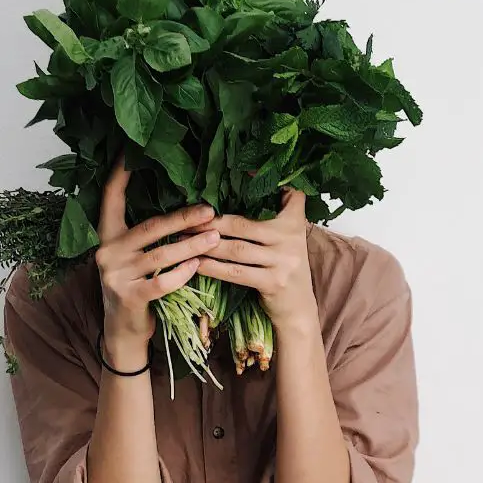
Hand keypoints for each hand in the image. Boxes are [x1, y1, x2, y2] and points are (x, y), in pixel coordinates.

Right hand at [97, 159, 218, 363]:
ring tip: (215, 237)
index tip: (131, 151)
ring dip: (192, 246)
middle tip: (211, 210)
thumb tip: (185, 207)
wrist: (123, 331)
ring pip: (161, 255)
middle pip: (150, 227)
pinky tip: (199, 266)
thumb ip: (148, 235)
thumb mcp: (134, 257)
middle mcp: (107, 252)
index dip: (120, 174)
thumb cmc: (137, 286)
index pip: (110, 198)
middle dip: (183, 218)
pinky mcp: (129, 297)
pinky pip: (162, 282)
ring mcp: (115, 275)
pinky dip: (182, 273)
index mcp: (107, 236)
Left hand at [195, 190, 317, 330]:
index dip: (262, 184)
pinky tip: (197, 263)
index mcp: (294, 222)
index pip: (287, 195)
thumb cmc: (284, 268)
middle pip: (243, 224)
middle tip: (186, 219)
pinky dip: (214, 268)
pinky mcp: (273, 282)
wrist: (298, 309)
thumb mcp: (288, 239)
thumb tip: (245, 182)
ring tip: (184, 240)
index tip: (239, 172)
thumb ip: (275, 215)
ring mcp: (283, 261)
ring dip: (207, 244)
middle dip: (211, 222)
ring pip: (236, 249)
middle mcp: (291, 239)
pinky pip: (236, 272)